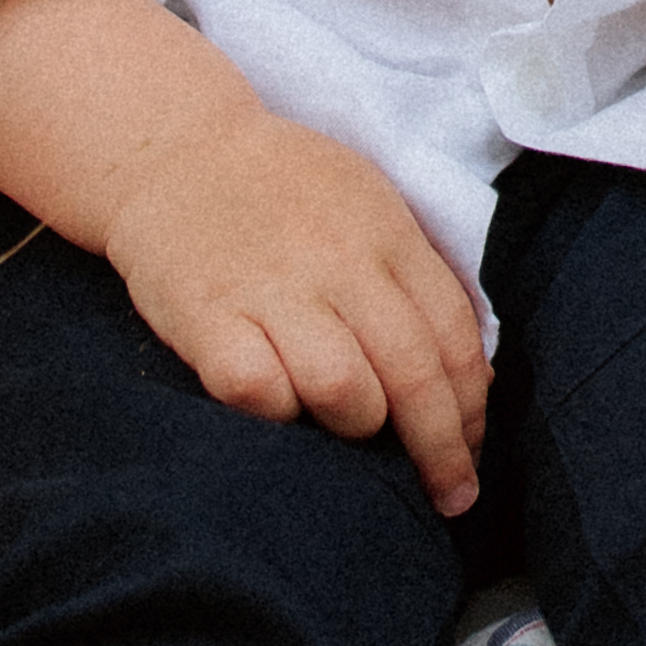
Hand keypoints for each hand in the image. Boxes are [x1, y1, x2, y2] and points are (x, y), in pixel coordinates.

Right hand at [104, 86, 497, 511]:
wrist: (171, 150)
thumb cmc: (280, 188)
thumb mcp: (366, 202)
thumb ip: (415, 276)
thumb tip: (474, 377)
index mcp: (384, 231)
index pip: (453, 333)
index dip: (473, 405)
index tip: (473, 449)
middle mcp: (336, 259)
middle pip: (412, 373)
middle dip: (440, 448)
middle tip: (450, 496)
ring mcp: (270, 287)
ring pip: (344, 389)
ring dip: (360, 427)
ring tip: (352, 434)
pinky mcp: (206, 315)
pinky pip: (259, 391)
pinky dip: (279, 413)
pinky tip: (281, 410)